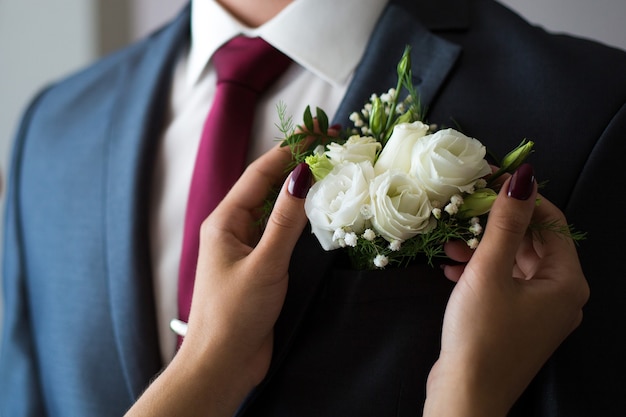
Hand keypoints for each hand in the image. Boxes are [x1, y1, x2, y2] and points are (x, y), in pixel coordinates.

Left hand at [126, 145, 311, 416]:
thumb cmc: (235, 314)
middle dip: (297, 165)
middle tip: (331, 147)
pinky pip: (280, 231)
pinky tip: (318, 211)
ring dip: (299, 190)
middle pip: (267, 186)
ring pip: (275, 208)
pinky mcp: (260, 265)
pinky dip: (299, 217)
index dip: (289, 150)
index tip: (319, 133)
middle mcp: (234, 228)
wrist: (223, 363)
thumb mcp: (264, 264)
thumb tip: (303, 175)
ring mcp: (247, 246)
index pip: (260, 173)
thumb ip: (285, 220)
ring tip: (330, 171)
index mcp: (224, 221)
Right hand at [424, 164, 588, 416]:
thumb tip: (524, 178)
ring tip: (450, 245)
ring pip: (514, 264)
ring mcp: (540, 312)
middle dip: (497, 226)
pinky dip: (482, 273)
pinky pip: (505, 285)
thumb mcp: (490, 271)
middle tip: (465, 211)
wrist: (466, 394)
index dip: (524, 198)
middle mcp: (561, 296)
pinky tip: (452, 270)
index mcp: (567, 282)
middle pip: (533, 244)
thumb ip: (506, 223)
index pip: (553, 223)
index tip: (491, 182)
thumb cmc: (481, 333)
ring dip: (484, 250)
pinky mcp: (518, 323)